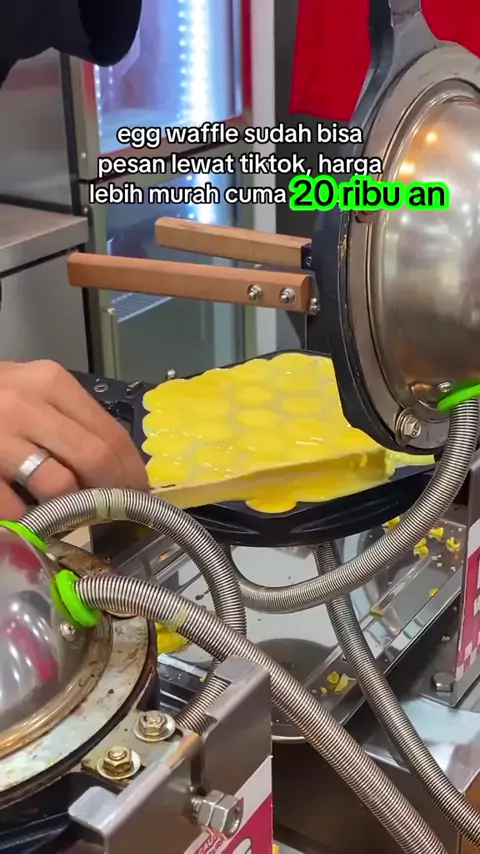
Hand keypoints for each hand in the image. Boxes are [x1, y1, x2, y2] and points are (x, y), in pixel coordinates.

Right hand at [0, 360, 148, 518]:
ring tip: (73, 517)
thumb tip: (119, 464)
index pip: (110, 433)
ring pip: (58, 485)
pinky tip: (33, 519)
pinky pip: (14, 508)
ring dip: (73, 509)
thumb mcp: (34, 391)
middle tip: (119, 515)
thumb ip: (72, 418)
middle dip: (114, 494)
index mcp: (51, 382)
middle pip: (94, 459)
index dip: (132, 470)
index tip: (141, 493)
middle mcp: (26, 404)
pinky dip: (30, 521)